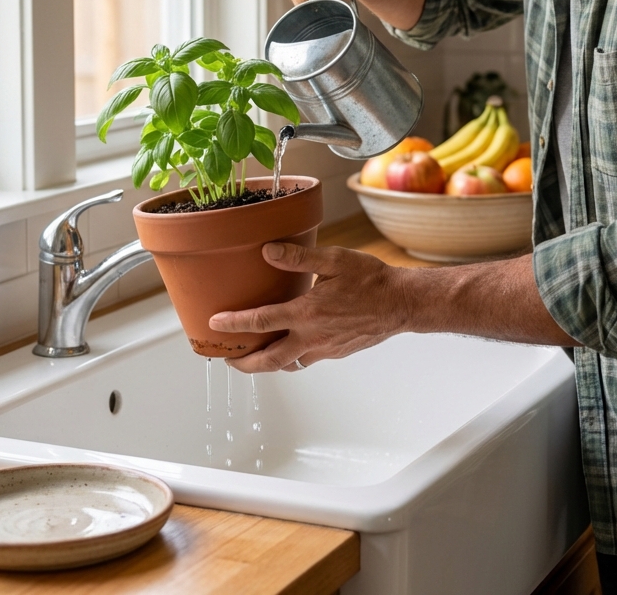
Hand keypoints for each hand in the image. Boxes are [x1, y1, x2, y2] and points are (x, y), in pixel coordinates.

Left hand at [209, 242, 411, 372]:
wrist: (402, 303)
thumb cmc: (372, 279)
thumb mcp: (335, 260)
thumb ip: (299, 257)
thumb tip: (269, 251)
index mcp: (307, 312)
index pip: (261, 321)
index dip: (234, 323)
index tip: (215, 323)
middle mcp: (313, 336)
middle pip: (269, 360)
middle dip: (244, 363)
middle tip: (229, 360)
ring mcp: (325, 348)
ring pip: (288, 364)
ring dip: (268, 363)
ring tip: (254, 356)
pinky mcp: (336, 352)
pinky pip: (307, 360)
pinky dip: (292, 357)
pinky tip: (291, 345)